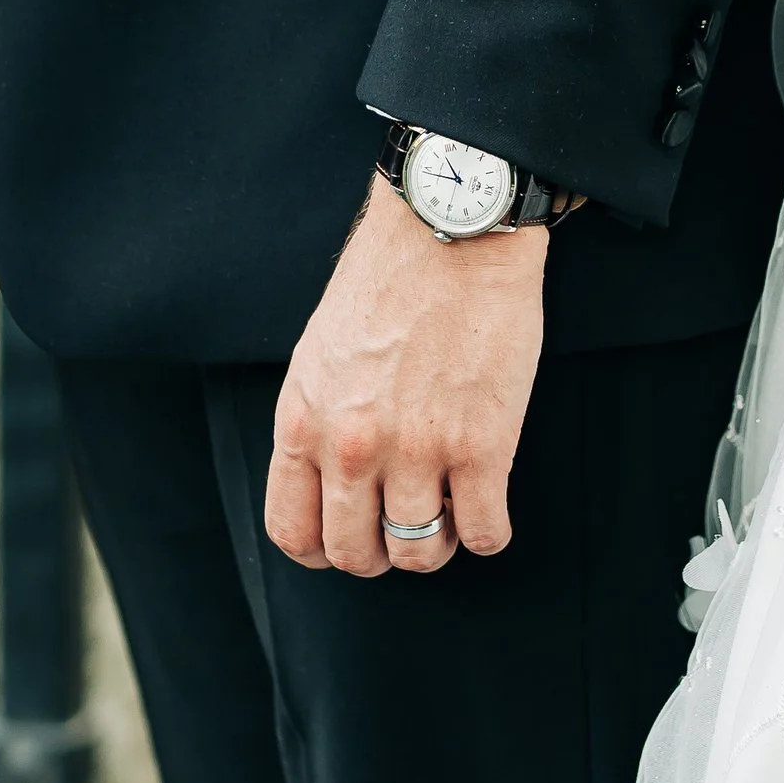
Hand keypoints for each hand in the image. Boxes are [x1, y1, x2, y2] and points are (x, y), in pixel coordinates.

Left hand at [267, 183, 546, 577]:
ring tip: (451, 511)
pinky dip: (488, 534)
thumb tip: (330, 478)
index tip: (353, 538)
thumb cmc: (391, 277)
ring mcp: (417, 451)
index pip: (294, 532)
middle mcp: (351, 447)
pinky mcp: (482, 445)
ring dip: (437, 544)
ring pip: (419, 553)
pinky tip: (489, 507)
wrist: (454, 229)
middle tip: (407, 526)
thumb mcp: (323, 351)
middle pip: (356, 554)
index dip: (325, 549)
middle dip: (383, 552)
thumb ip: (319, 418)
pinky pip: (484, 534)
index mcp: (303, 421)